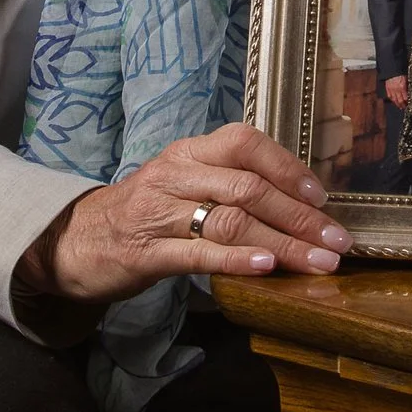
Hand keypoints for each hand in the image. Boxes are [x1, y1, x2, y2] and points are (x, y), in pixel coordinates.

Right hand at [38, 122, 349, 304]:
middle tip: (337, 243)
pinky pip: (198, 254)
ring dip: (282, 244)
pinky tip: (266, 269)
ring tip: (317, 263)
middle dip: (300, 217)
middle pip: (248, 187)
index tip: (323, 199)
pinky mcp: (147, 252)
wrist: (74, 240)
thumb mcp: (182, 182)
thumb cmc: (142, 213)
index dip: (289, 168)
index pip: (246, 143)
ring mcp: (159, 212)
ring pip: (230, 220)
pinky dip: (237, 260)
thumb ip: (227, 183)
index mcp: (188, 152)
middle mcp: (175, 174)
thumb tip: (296, 202)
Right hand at [383, 74, 408, 107]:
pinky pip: (390, 96)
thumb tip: (409, 92)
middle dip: (402, 105)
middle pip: (400, 100)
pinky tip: (394, 101)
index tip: (409, 104)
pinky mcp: (387, 88)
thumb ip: (407, 86)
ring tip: (399, 106)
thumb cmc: (400, 73)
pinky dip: (392, 99)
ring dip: (397, 104)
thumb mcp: (407, 79)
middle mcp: (397, 90)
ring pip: (394, 100)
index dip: (407, 102)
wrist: (392, 69)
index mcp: (402, 87)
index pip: (405, 98)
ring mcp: (391, 89)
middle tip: (404, 107)